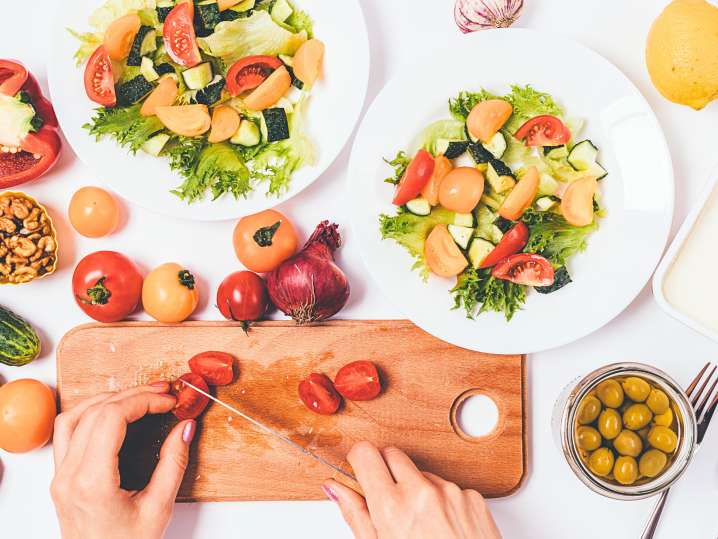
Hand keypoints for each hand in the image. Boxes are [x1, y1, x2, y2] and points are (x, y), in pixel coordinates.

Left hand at [51, 383, 194, 538]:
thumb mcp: (158, 509)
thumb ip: (173, 464)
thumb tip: (185, 428)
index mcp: (92, 482)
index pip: (112, 418)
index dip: (143, 401)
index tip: (169, 401)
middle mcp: (69, 476)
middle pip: (95, 412)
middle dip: (132, 395)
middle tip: (162, 391)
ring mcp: (60, 477)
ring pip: (73, 417)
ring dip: (107, 399)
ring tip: (138, 396)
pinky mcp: (61, 479)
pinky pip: (66, 433)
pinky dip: (88, 414)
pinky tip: (111, 412)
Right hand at [323, 442, 501, 538]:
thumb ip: (356, 515)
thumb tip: (336, 488)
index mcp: (393, 508)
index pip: (365, 453)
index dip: (359, 461)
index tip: (359, 470)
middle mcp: (423, 493)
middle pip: (392, 454)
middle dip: (384, 470)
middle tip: (386, 500)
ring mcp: (451, 492)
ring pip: (421, 472)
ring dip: (415, 488)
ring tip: (419, 524)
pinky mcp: (472, 497)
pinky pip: (447, 486)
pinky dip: (441, 501)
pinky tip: (441, 527)